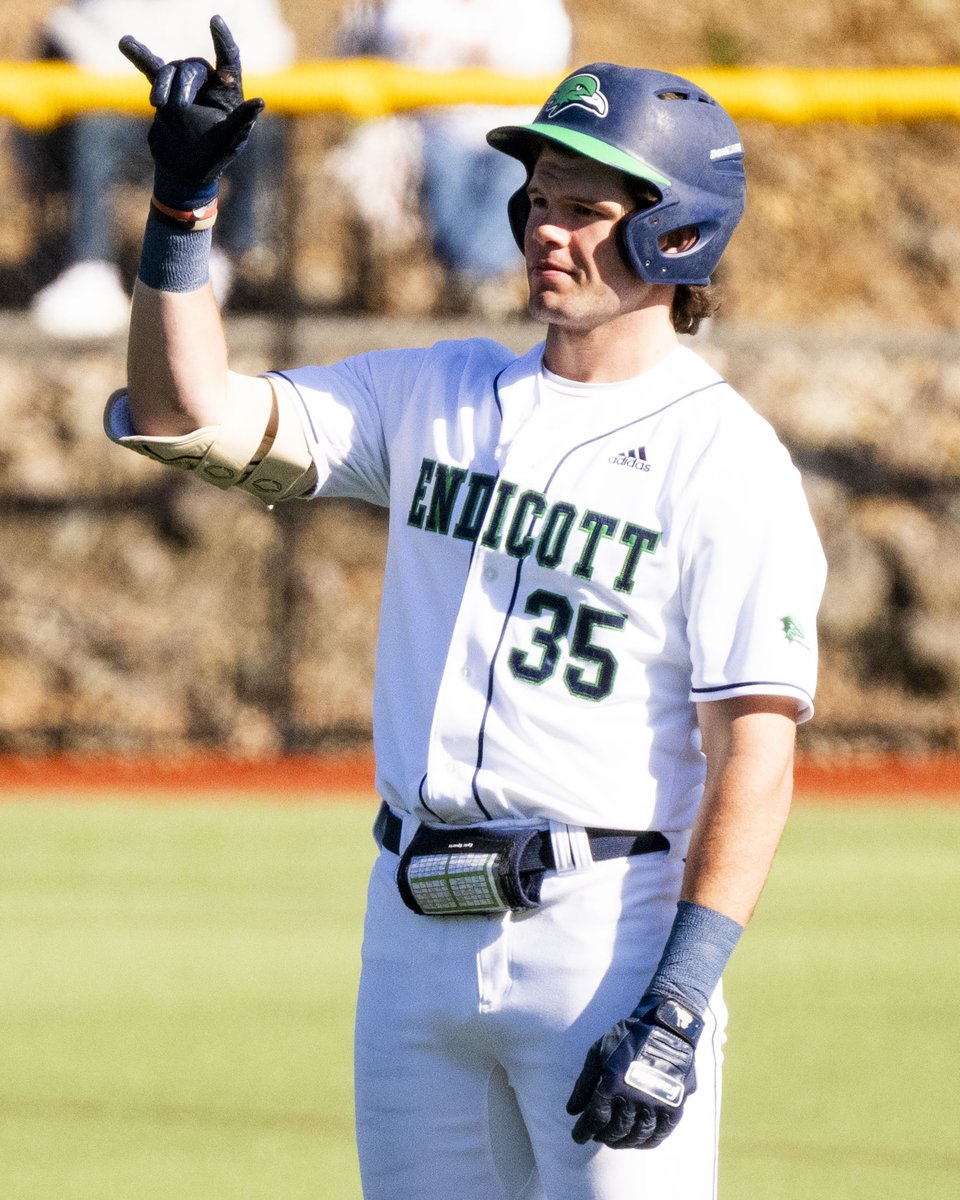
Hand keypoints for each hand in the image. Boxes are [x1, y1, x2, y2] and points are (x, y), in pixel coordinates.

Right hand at [119, 14, 264, 209]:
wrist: (183, 172)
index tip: (214, 21)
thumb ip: (242, 120)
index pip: (229, 59)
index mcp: (228, 93)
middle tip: (177, 107)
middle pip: (194, 67)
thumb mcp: (230, 141)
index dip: (223, 40)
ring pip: (171, 71)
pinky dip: (139, 56)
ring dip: (163, 85)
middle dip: (184, 83)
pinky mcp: (166, 93)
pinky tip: (125, 42)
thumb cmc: (212, 158)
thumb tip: (260, 101)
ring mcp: (185, 88)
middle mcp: (208, 85)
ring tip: (158, 105)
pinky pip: (151, 70)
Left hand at [566, 996, 702, 1149]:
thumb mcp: (598, 1052)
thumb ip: (584, 1083)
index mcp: (612, 1083)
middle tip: (599, 1136)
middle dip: (603, 1136)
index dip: (584, 1131)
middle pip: (616, 1130)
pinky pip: (660, 1134)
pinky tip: (640, 1141)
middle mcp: (634, 1097)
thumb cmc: (627, 1038)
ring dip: (623, 1142)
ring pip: (636, 1135)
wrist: (665, 1028)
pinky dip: (647, 1142)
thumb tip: (572, 1111)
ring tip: (617, 1140)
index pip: (595, 1118)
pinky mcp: (675, 1107)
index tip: (578, 1137)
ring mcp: (656, 1104)